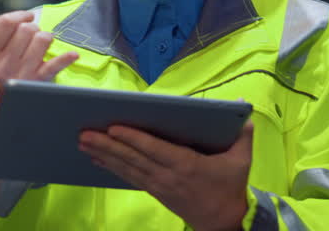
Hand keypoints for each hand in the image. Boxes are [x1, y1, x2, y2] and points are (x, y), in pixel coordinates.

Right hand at [0, 0, 77, 91]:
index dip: (20, 14)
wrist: (11, 96)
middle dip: (33, 27)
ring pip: (43, 39)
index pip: (6, 22)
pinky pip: (55, 65)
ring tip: (40, 46)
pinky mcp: (38, 84)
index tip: (26, 17)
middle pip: (27, 29)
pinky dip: (65, 58)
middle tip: (30, 36)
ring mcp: (20, 76)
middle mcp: (1, 67)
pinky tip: (72, 55)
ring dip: (46, 38)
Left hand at [79, 121, 253, 230]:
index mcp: (186, 164)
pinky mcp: (155, 193)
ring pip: (127, 168)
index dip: (133, 139)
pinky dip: (112, 168)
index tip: (113, 128)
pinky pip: (130, 178)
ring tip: (83, 143)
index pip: (154, 149)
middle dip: (107, 145)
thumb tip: (245, 108)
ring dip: (103, 155)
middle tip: (84, 134)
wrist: (226, 223)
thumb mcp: (242, 161)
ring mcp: (159, 186)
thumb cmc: (231, 187)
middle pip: (133, 158)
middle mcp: (167, 176)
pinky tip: (97, 159)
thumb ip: (243, 134)